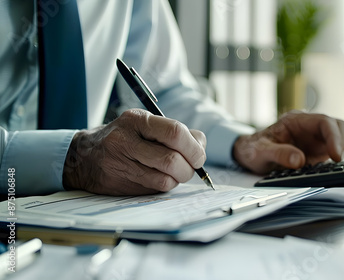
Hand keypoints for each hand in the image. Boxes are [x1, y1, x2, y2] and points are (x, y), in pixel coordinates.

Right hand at [63, 109, 206, 194]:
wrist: (83, 157)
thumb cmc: (124, 137)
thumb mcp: (144, 124)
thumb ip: (174, 132)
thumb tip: (200, 145)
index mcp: (137, 120)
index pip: (175, 132)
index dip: (194, 147)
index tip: (198, 155)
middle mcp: (126, 141)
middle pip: (171, 160)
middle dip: (189, 167)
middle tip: (191, 167)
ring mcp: (122, 164)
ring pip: (165, 179)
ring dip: (179, 179)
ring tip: (176, 172)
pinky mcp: (122, 184)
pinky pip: (156, 189)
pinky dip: (166, 185)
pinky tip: (162, 178)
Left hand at [232, 111, 343, 173]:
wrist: (248, 154)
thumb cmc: (253, 149)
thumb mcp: (259, 152)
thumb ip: (277, 154)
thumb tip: (298, 160)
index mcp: (297, 121)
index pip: (323, 122)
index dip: (333, 137)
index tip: (335, 155)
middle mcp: (310, 128)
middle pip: (336, 127)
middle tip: (343, 161)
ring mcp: (315, 139)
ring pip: (340, 138)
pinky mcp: (318, 152)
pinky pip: (336, 151)